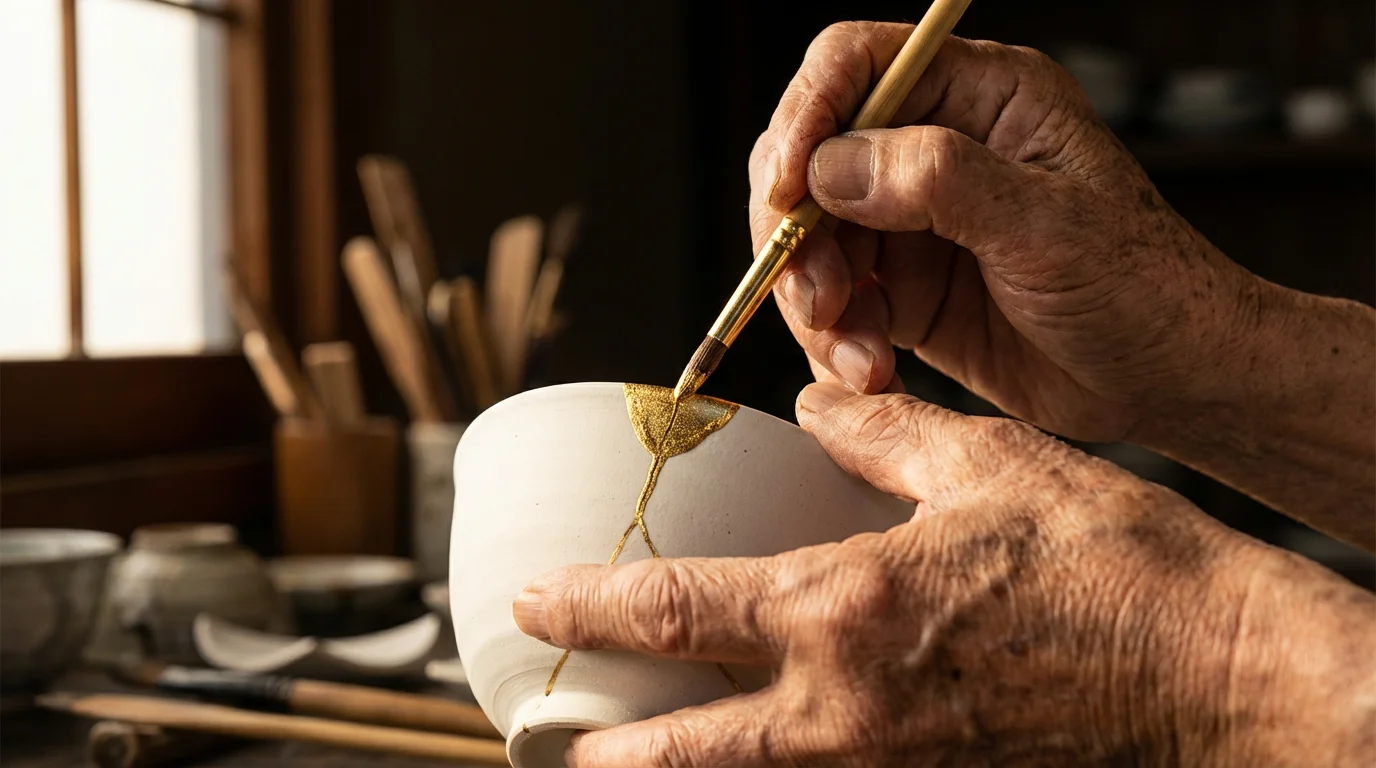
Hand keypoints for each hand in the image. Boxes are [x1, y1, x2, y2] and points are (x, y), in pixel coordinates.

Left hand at [513, 383, 1375, 765]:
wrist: (1220, 674)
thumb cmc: (1116, 564)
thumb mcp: (991, 465)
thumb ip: (880, 439)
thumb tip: (814, 414)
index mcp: (844, 609)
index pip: (673, 612)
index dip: (587, 608)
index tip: (533, 604)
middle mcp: (848, 710)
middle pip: (683, 751)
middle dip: (605, 752)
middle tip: (553, 734)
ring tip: (629, 763)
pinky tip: (763, 757)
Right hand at [750, 25, 1260, 441]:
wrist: (1167, 380)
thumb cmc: (1141, 286)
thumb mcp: (1049, 225)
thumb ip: (941, 181)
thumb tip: (831, 166)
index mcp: (982, 95)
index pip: (856, 65)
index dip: (806, 116)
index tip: (786, 189)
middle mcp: (937, 147)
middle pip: (812, 155)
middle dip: (796, 229)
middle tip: (814, 294)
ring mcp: (914, 220)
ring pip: (810, 236)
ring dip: (811, 297)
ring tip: (853, 350)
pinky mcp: (906, 287)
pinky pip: (835, 301)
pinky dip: (836, 338)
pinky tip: (871, 369)